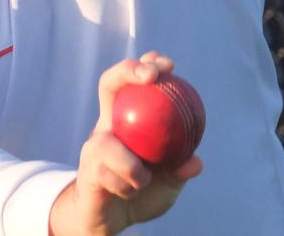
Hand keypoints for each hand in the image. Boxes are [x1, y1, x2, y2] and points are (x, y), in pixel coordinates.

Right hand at [49, 53, 202, 235]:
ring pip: (107, 139)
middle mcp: (109, 122)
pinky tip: (130, 191)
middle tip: (151, 77)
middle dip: (128, 71)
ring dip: (131, 164)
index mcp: (129, 118)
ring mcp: (95, 143)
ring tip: (145, 178)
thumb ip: (180, 169)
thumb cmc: (140, 191)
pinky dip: (125, 185)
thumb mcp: (168, 181)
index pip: (134, 81)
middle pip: (110, 82)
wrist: (110, 219)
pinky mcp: (87, 168)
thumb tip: (196, 161)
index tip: (169, 66)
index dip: (148, 65)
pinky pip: (106, 172)